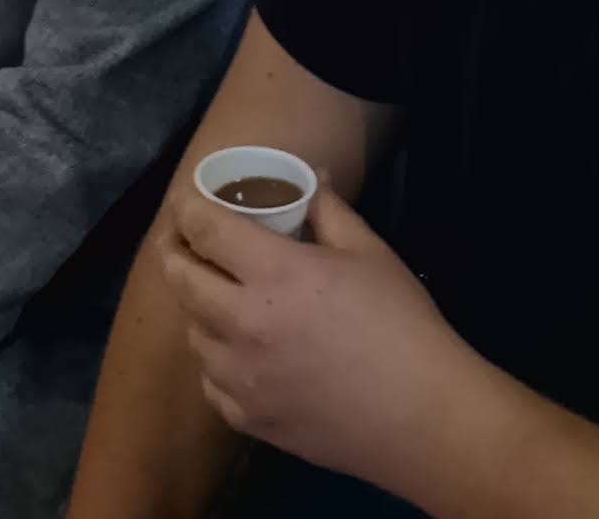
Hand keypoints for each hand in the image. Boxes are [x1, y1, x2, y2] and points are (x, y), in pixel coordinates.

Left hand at [164, 184, 488, 501]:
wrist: (424, 418)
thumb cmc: (403, 327)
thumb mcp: (370, 255)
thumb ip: (329, 212)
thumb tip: (312, 179)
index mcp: (273, 274)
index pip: (204, 229)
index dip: (186, 209)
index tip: (185, 203)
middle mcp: (242, 323)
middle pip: (179, 278)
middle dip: (174, 252)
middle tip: (183, 243)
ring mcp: (240, 377)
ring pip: (192, 333)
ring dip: (198, 309)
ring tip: (217, 298)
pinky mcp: (248, 418)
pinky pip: (211, 383)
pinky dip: (218, 363)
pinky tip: (239, 355)